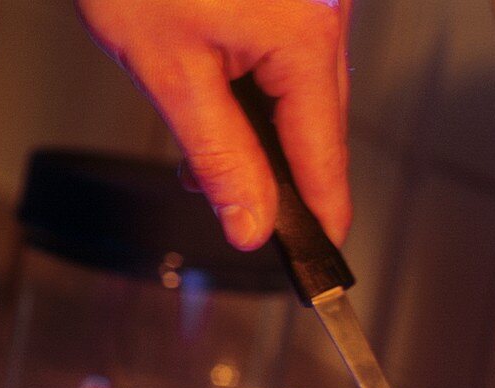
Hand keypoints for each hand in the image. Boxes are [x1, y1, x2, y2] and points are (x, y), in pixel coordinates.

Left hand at [74, 0, 351, 249]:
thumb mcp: (168, 71)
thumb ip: (220, 159)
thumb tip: (253, 224)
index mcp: (305, 36)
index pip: (324, 155)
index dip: (320, 214)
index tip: (321, 256)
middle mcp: (325, 11)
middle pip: (319, 125)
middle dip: (275, 171)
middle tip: (230, 202)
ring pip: (303, 92)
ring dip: (262, 130)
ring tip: (204, 142)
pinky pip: (292, 54)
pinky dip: (259, 85)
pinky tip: (219, 91)